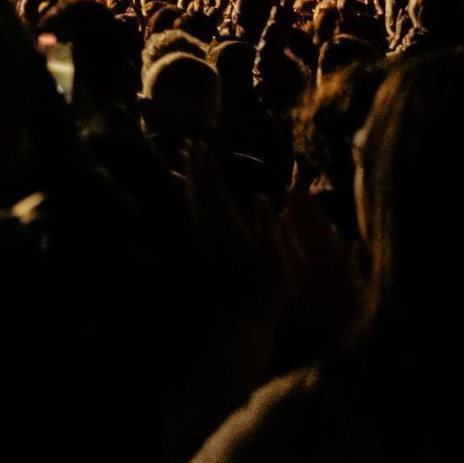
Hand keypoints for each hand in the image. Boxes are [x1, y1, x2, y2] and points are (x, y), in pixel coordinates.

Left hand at [184, 140, 286, 324]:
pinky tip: (194, 194)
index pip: (215, 190)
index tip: (201, 145)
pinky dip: (193, 198)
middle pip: (200, 191)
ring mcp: (207, 240)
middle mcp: (212, 231)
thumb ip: (267, 225)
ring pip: (195, 202)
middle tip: (189, 143)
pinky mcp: (207, 249)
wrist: (244, 320)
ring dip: (191, 179)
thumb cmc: (268, 291)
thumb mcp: (276, 258)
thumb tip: (260, 194)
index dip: (207, 166)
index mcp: (229, 229)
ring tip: (187, 160)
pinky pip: (196, 215)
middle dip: (195, 166)